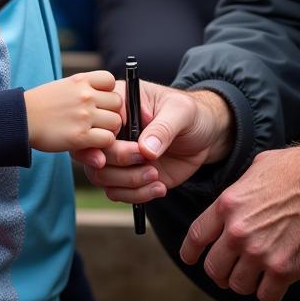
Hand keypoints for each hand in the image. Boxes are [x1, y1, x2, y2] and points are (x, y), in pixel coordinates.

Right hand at [25, 70, 122, 151]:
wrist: (20, 119)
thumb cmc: (42, 103)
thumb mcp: (64, 86)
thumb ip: (85, 88)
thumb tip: (104, 96)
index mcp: (81, 80)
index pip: (110, 81)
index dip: (108, 92)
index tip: (99, 101)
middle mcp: (85, 95)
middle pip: (117, 103)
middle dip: (112, 112)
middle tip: (100, 121)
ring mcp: (84, 116)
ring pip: (116, 121)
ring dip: (109, 129)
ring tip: (96, 132)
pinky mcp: (80, 136)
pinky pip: (107, 139)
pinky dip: (103, 143)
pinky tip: (91, 142)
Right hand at [76, 82, 233, 192]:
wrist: (205, 135)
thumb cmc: (191, 113)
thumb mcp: (181, 112)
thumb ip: (163, 128)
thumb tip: (146, 149)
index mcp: (118, 105)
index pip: (96, 123)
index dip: (99, 142)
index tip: (119, 154)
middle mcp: (113, 131)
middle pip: (94, 154)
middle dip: (121, 164)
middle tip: (149, 162)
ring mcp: (118, 155)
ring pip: (102, 177)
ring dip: (129, 183)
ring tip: (156, 175)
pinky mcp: (127, 175)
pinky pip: (117, 192)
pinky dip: (137, 195)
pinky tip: (159, 187)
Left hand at [181, 141, 299, 300]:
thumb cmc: (298, 168)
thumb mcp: (259, 168)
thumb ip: (240, 190)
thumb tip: (235, 202)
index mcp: (228, 204)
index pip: (196, 237)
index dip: (191, 252)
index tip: (192, 258)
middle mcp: (238, 231)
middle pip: (214, 269)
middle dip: (222, 271)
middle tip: (232, 268)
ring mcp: (260, 252)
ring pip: (238, 286)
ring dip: (247, 281)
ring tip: (258, 271)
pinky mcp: (284, 268)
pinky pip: (266, 296)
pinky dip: (270, 291)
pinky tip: (276, 279)